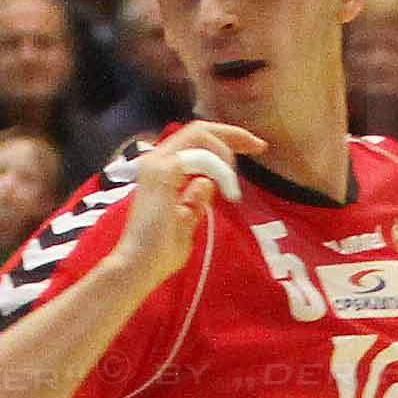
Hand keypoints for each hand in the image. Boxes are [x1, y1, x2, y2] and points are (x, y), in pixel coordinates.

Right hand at [98, 119, 258, 283]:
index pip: (195, 140)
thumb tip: (207, 183)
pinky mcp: (163, 172)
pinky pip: (200, 157)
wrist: (138, 268)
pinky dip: (220, 170)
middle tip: (259, 145)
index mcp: (161, 169)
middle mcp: (156, 160)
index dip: (226, 139)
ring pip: (200, 135)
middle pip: (199, 129)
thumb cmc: (158, 254)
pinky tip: (229, 193)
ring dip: (225, 156)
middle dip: (233, 134)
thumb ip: (195, 200)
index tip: (252, 148)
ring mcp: (157, 163)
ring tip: (233, 187)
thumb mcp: (186, 222)